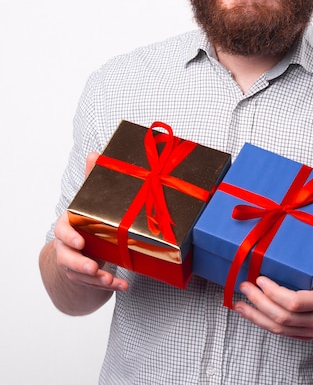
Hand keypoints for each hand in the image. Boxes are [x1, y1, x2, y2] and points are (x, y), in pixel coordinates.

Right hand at [53, 152, 128, 292]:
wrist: (80, 246)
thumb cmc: (87, 220)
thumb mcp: (89, 199)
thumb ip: (91, 178)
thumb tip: (95, 153)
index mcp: (68, 226)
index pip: (62, 230)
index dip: (69, 236)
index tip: (79, 241)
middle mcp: (67, 247)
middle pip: (67, 258)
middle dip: (80, 263)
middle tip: (93, 267)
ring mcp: (74, 264)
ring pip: (80, 274)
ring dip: (96, 278)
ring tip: (109, 279)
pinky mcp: (85, 277)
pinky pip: (95, 285)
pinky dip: (109, 286)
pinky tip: (122, 285)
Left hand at [234, 231, 312, 339]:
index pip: (296, 303)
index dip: (275, 293)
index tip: (260, 278)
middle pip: (284, 317)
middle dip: (260, 303)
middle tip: (245, 285)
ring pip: (280, 329)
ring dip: (257, 317)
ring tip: (240, 303)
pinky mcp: (305, 334)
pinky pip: (282, 332)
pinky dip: (263, 323)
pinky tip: (250, 313)